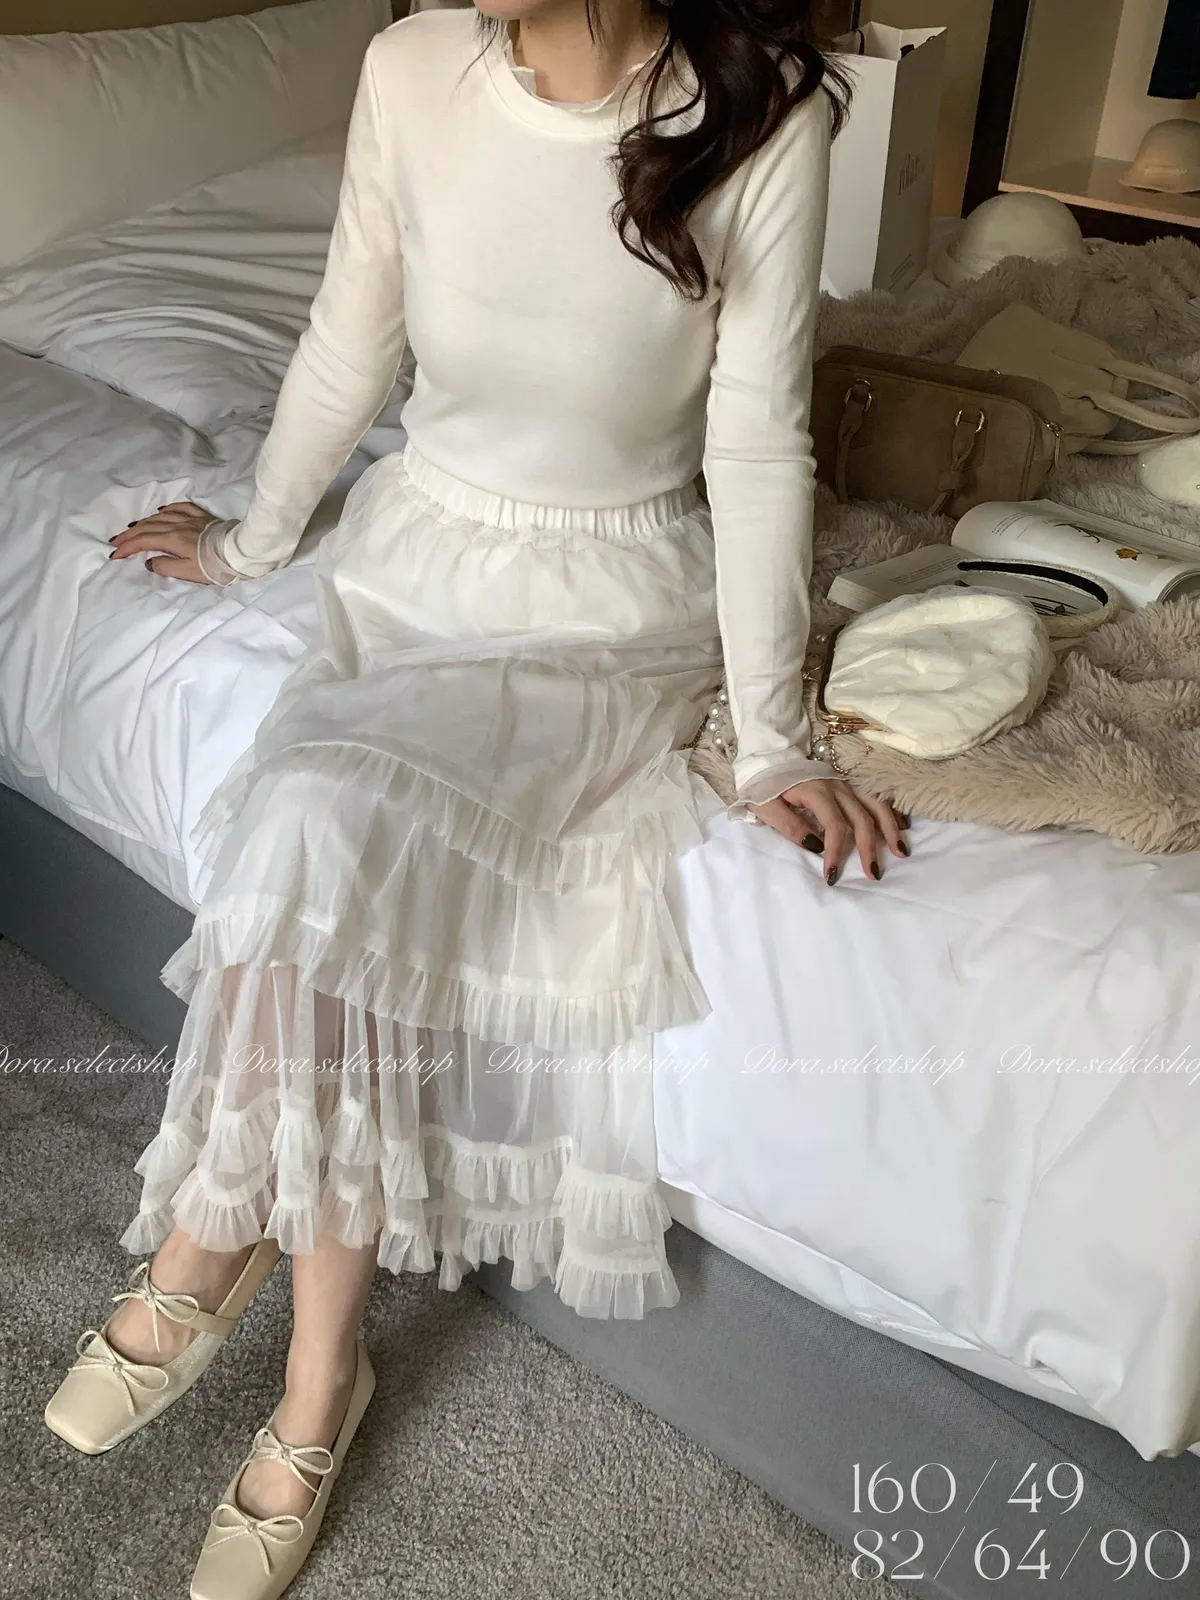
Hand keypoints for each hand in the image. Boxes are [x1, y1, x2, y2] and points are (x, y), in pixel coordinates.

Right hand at [108, 501, 216, 582]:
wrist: (240, 552)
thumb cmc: (215, 566)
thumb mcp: (188, 572)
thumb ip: (165, 566)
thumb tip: (149, 562)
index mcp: (172, 539)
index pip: (143, 541)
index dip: (127, 547)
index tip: (114, 554)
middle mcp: (177, 525)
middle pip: (148, 527)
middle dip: (129, 535)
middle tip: (116, 541)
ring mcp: (190, 519)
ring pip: (160, 517)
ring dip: (144, 522)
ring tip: (132, 528)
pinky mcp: (202, 517)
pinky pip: (180, 508)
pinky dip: (167, 509)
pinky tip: (161, 511)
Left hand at [750, 779, 909, 885]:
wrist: (769, 756)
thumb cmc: (766, 785)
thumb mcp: (766, 806)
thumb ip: (789, 826)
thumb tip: (815, 846)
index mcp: (815, 791)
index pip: (834, 825)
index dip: (837, 852)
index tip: (834, 875)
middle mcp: (837, 786)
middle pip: (861, 818)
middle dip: (869, 848)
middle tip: (874, 874)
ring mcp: (847, 782)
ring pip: (876, 805)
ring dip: (890, 829)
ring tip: (900, 852)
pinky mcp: (850, 783)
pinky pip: (877, 796)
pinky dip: (891, 811)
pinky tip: (903, 826)